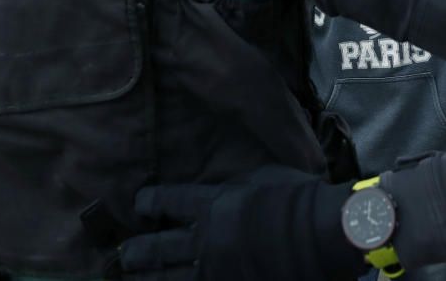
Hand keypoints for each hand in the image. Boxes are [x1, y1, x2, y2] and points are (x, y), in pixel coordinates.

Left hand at [116, 167, 363, 280]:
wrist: (323, 232)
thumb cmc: (297, 198)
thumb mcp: (260, 176)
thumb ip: (235, 185)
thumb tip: (224, 186)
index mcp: (211, 205)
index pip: (166, 202)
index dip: (149, 203)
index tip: (139, 205)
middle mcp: (205, 240)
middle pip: (157, 249)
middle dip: (136, 253)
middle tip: (122, 255)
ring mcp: (216, 271)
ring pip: (168, 279)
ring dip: (148, 279)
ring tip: (132, 279)